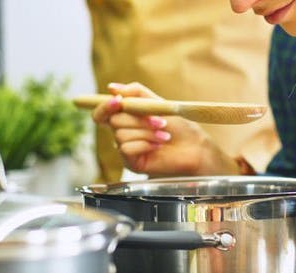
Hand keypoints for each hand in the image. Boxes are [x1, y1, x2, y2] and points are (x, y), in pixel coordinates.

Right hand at [91, 82, 237, 176]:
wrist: (193, 146)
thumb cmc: (178, 126)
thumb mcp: (156, 103)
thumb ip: (135, 93)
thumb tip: (111, 88)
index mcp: (125, 117)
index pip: (102, 113)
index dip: (105, 106)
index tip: (118, 101)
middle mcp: (122, 133)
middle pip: (113, 121)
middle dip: (138, 119)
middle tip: (160, 122)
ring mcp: (126, 148)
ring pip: (121, 135)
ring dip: (146, 132)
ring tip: (164, 136)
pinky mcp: (131, 162)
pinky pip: (126, 149)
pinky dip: (145, 144)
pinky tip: (158, 146)